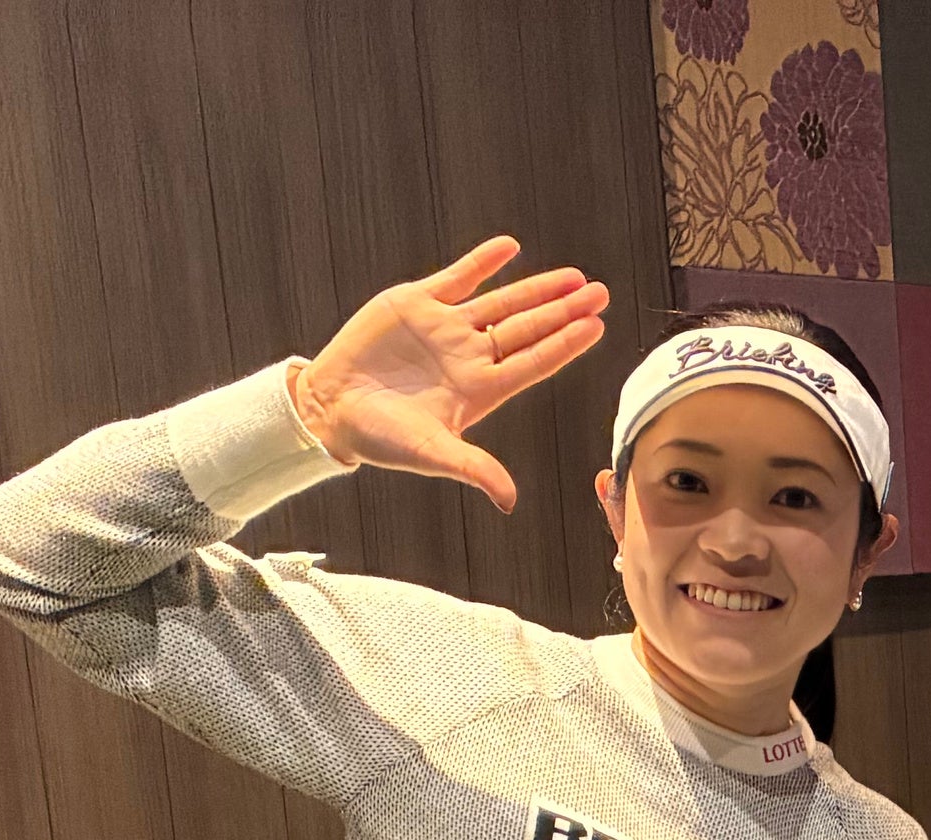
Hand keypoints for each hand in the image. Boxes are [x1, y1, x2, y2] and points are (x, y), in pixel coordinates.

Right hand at [292, 238, 607, 512]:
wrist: (330, 408)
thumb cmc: (380, 438)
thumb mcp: (428, 453)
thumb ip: (471, 468)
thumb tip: (508, 500)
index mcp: (479, 389)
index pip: (533, 362)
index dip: (565, 344)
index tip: (596, 326)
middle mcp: (469, 356)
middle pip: (528, 329)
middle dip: (564, 312)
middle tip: (600, 293)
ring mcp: (446, 328)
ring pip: (501, 303)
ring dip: (536, 288)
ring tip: (574, 276)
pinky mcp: (417, 304)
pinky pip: (458, 278)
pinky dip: (482, 263)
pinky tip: (510, 247)